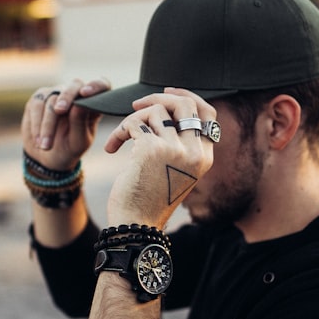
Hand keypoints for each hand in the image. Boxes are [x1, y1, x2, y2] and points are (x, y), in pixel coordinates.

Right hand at [21, 78, 108, 169]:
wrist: (47, 157)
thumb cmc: (69, 148)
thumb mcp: (78, 142)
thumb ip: (79, 123)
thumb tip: (77, 105)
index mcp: (93, 104)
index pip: (102, 85)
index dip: (96, 85)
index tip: (86, 93)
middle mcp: (76, 95)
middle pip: (74, 85)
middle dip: (66, 97)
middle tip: (60, 110)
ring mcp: (57, 94)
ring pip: (52, 99)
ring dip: (48, 124)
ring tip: (46, 146)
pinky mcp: (39, 98)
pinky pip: (37, 104)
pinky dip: (36, 123)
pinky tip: (38, 140)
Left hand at [103, 88, 215, 227]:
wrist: (136, 224)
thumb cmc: (150, 198)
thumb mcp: (174, 170)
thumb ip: (179, 143)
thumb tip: (166, 106)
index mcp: (204, 157)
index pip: (207, 114)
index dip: (188, 97)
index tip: (167, 94)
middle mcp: (194, 152)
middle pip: (185, 104)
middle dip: (158, 98)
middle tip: (136, 105)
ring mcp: (174, 149)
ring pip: (155, 111)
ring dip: (132, 120)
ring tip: (121, 138)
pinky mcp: (150, 148)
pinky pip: (133, 123)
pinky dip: (119, 131)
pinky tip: (112, 148)